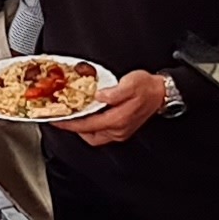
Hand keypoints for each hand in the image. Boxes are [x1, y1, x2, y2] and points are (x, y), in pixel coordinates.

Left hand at [53, 69, 172, 145]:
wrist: (161, 92)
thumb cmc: (147, 87)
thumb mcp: (131, 83)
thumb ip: (114, 92)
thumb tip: (99, 96)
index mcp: (118, 119)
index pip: (87, 125)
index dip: (69, 123)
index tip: (56, 119)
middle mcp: (118, 130)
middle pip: (89, 136)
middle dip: (74, 129)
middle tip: (62, 119)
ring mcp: (121, 132)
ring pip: (95, 136)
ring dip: (83, 128)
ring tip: (73, 117)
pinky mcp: (122, 130)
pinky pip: (102, 132)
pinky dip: (92, 127)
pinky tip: (89, 117)